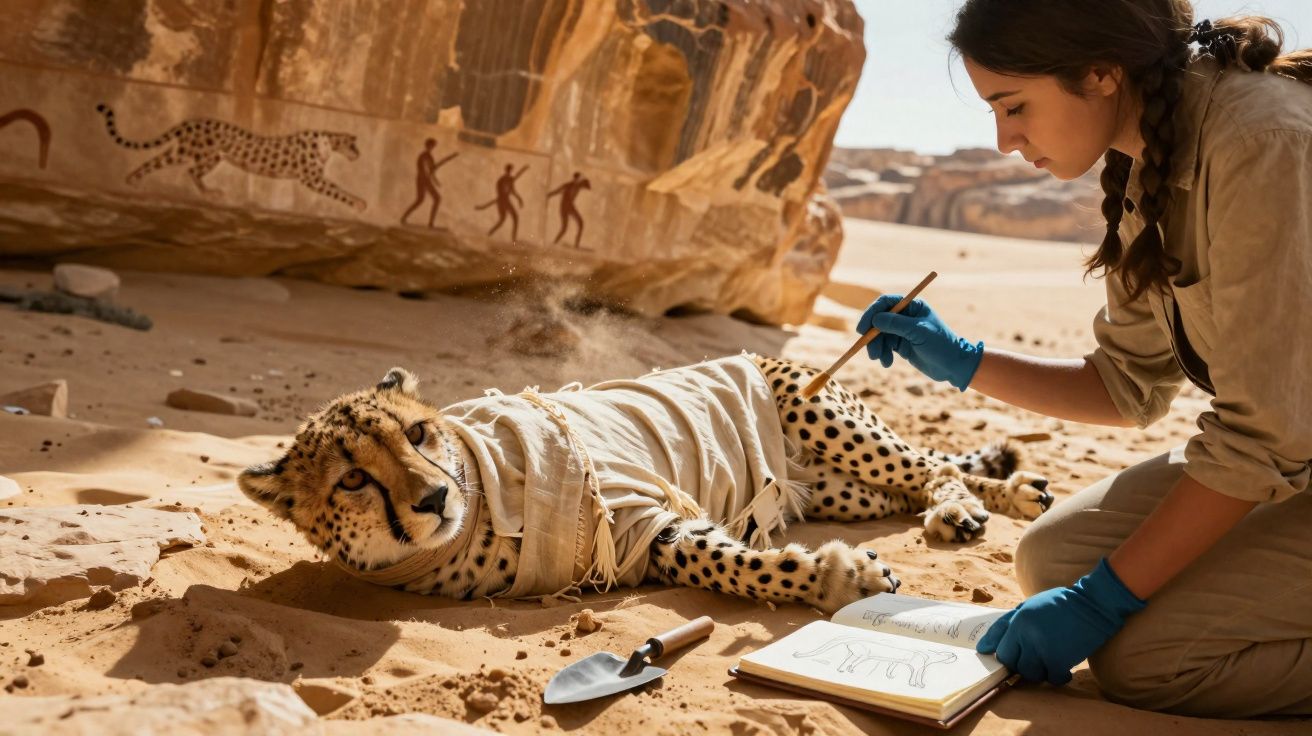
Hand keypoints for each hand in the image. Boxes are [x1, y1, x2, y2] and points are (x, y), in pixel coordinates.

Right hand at [855, 295, 984, 390]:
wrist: (953, 366)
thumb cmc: (940, 345)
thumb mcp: (918, 332)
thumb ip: (896, 324)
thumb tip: (874, 319)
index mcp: (912, 306)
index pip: (886, 303)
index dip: (872, 313)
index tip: (862, 329)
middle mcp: (906, 316)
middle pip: (879, 320)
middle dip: (873, 335)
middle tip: (870, 350)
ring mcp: (902, 330)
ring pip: (879, 335)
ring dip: (876, 347)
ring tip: (880, 359)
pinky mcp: (901, 344)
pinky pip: (884, 346)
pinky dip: (883, 354)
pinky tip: (887, 363)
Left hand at [976, 558, 1145, 684]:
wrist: (1092, 604)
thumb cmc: (1058, 604)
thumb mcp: (1026, 606)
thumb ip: (1004, 625)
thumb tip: (982, 648)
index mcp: (1018, 622)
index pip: (1001, 651)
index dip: (1007, 657)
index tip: (1013, 659)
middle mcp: (1027, 637)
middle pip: (1014, 665)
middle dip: (1021, 664)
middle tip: (1035, 658)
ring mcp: (1043, 650)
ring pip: (1031, 674)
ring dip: (1039, 672)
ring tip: (1049, 660)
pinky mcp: (1061, 661)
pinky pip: (1052, 679)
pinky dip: (1058, 676)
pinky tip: (1063, 667)